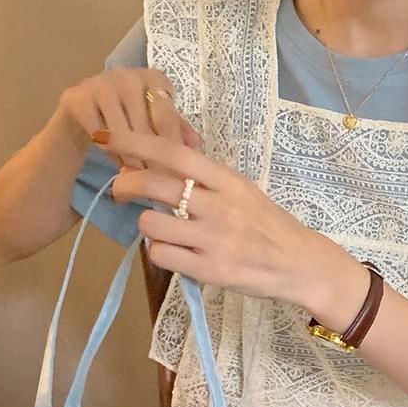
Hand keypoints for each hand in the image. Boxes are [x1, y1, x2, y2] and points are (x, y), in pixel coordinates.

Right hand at [57, 68, 198, 165]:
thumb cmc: (127, 120)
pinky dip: (109, 152)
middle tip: (157, 184)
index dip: (172, 148)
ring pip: (122, 132)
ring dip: (130, 159)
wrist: (80, 117)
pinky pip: (98, 133)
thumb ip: (176, 130)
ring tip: (138, 178)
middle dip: (152, 159)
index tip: (178, 176)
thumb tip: (196, 146)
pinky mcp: (78, 97)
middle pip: (144, 126)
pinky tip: (116, 164)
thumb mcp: (154, 123)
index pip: (167, 116)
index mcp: (154, 78)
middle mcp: (128, 74)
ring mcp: (101, 83)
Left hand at [108, 129, 350, 312]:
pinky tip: (173, 251)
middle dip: (126, 184)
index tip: (108, 136)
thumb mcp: (240, 191)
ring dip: (146, 224)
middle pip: (154, 185)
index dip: (135, 142)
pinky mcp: (209, 270)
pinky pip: (161, 256)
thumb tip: (157, 162)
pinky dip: (158, 252)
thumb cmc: (266, 224)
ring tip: (161, 228)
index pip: (174, 153)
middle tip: (119, 189)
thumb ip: (204, 179)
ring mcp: (213, 240)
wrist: (299, 264)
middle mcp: (219, 206)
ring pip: (151, 224)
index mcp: (227, 180)